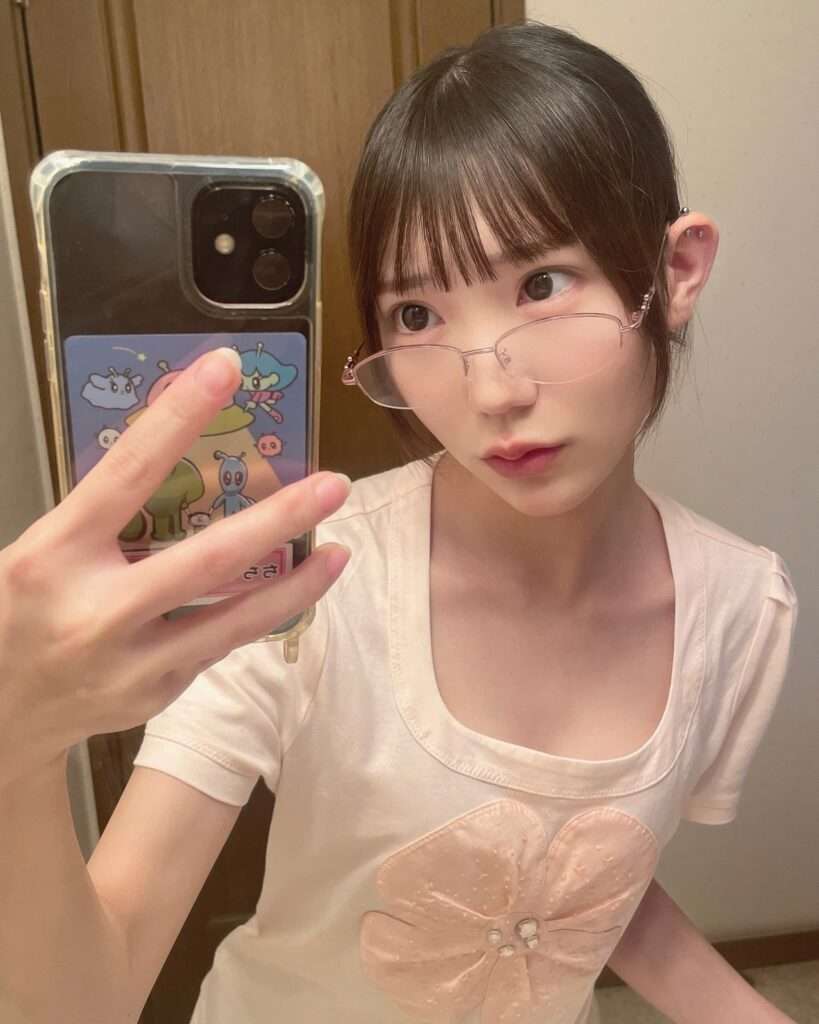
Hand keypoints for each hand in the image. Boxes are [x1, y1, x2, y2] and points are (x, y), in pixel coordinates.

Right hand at [0, 348, 350, 789]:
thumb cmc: (17, 611)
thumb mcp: (41, 550)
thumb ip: (101, 516)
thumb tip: (176, 453)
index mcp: (54, 556)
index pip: (124, 473)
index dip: (177, 418)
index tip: (225, 369)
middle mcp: (96, 611)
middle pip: (205, 560)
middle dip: (278, 520)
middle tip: (334, 484)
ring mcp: (131, 662)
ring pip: (233, 620)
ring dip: (295, 585)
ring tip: (340, 552)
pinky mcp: (157, 693)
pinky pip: (219, 643)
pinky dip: (258, 614)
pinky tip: (288, 590)